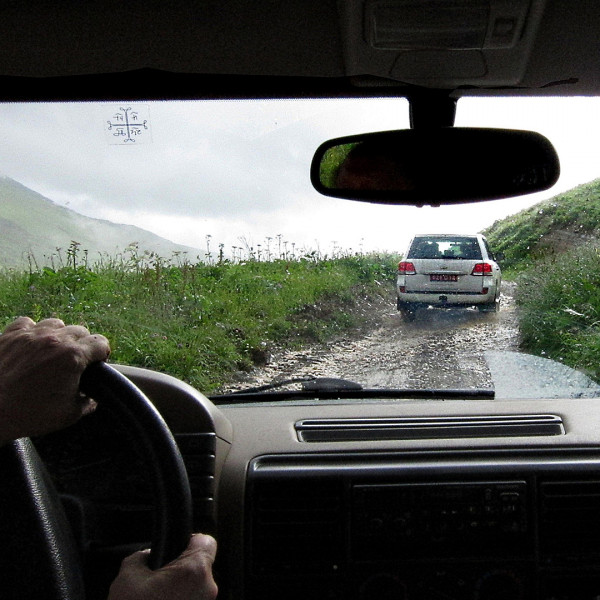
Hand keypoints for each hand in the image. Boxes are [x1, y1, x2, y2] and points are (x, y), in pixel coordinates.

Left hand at [0, 317, 109, 442]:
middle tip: (75, 362)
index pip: (101, 343)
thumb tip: (92, 399)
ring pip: (56, 323)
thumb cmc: (27, 414)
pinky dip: (32, 331)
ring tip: (53, 351)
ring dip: (59, 335)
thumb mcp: (68, 415)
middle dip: (83, 345)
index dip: (102, 354)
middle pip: (80, 331)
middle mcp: (54, 340)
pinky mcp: (9, 336)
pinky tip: (31, 344)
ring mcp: (30, 335)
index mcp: (73, 357)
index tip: (97, 363)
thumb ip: (87, 403)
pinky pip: (27, 322)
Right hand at [107, 533, 217, 599]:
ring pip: (195, 591)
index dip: (190, 542)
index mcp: (194, 571)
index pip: (207, 542)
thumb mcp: (127, 575)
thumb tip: (148, 557)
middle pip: (200, 568)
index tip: (177, 547)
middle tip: (157, 580)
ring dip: (179, 593)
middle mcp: (207, 591)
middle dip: (180, 572)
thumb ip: (143, 556)